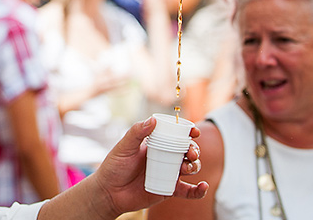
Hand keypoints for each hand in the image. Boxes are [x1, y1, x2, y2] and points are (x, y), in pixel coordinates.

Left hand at [91, 117, 207, 215]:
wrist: (109, 192)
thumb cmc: (114, 167)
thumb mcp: (124, 147)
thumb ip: (136, 133)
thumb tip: (153, 120)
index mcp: (155, 144)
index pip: (175, 135)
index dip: (187, 132)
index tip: (194, 131)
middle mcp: (164, 157)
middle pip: (186, 151)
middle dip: (194, 150)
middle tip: (191, 153)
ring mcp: (167, 173)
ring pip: (189, 168)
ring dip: (194, 166)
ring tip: (187, 168)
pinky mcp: (169, 190)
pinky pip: (188, 191)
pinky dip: (198, 190)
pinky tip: (203, 186)